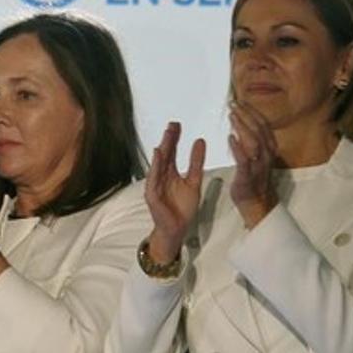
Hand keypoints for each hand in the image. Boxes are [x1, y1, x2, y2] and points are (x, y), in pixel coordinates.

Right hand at [144, 121, 204, 263]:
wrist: (177, 229)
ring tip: (167, 136)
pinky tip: (158, 155)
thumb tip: (200, 141)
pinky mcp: (153, 195)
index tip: (178, 124)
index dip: (175, 138)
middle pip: (165, 154)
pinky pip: (154, 178)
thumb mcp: (194, 182)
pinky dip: (155, 166)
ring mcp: (155, 184)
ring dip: (162, 150)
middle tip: (173, 124)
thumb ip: (196, 162)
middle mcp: (161, 176)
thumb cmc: (183, 207)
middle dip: (168, 139)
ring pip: (158, 164)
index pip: (172, 151)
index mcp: (170, 172)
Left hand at [227, 101, 277, 227]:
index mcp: (269, 149)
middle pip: (259, 130)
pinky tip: (231, 138)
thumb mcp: (256, 156)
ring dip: (243, 127)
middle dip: (247, 115)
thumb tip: (242, 123)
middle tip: (234, 103)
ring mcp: (258, 166)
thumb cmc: (253, 177)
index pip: (263, 126)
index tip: (241, 101)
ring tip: (232, 116)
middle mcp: (266, 155)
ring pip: (254, 143)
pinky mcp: (248, 176)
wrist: (257, 202)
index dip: (253, 112)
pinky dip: (238, 148)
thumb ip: (252, 140)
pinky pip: (245, 160)